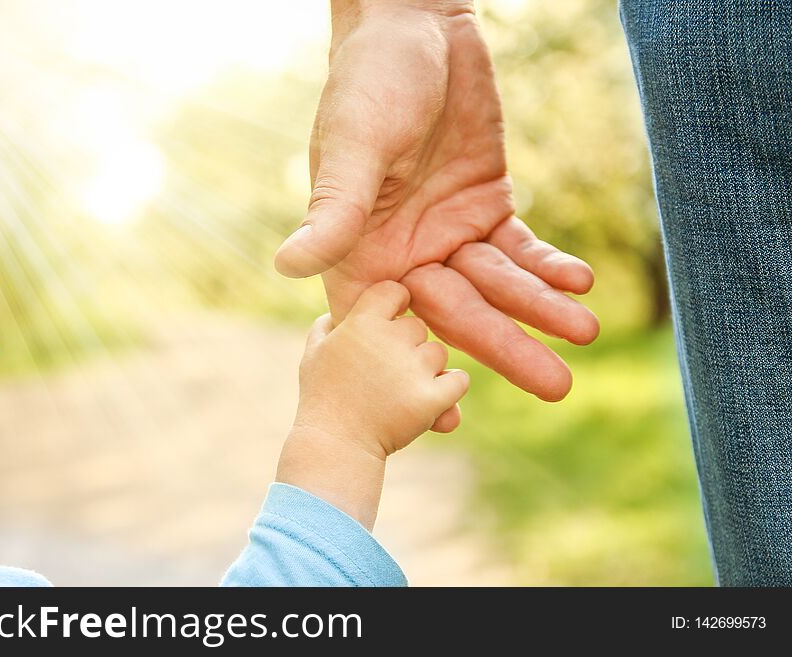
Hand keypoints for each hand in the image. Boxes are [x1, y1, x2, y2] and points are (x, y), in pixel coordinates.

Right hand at [274, 0, 597, 401]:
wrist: (416, 30)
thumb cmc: (369, 82)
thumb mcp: (352, 145)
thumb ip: (334, 209)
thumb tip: (287, 266)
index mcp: (362, 250)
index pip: (387, 325)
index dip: (414, 372)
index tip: (449, 420)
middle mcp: (405, 252)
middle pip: (458, 314)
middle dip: (506, 347)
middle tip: (557, 387)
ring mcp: (448, 231)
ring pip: (497, 285)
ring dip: (542, 309)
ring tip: (586, 334)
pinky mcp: (485, 204)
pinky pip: (519, 246)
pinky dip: (548, 264)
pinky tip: (578, 281)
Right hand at [277, 281, 468, 528]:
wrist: (335, 445)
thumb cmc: (321, 399)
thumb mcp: (312, 356)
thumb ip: (325, 328)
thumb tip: (334, 317)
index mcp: (361, 322)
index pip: (395, 291)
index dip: (395, 304)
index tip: (389, 322)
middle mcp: (390, 339)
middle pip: (418, 326)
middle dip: (408, 345)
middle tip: (389, 370)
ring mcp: (413, 369)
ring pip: (438, 353)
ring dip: (427, 368)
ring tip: (402, 390)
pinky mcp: (431, 398)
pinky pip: (458, 381)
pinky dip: (451, 388)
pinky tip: (436, 397)